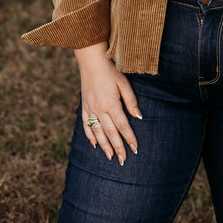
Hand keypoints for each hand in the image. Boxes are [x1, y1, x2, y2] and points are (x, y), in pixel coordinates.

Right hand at [74, 42, 141, 163]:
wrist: (91, 61)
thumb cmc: (110, 71)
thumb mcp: (124, 83)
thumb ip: (131, 102)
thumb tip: (139, 117)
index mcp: (111, 104)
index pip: (123, 126)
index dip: (129, 138)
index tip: (135, 148)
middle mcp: (99, 110)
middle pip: (110, 133)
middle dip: (118, 147)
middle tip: (123, 160)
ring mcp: (90, 109)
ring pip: (98, 132)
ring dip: (105, 146)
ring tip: (110, 157)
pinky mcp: (84, 107)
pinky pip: (86, 125)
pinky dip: (90, 136)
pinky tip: (95, 145)